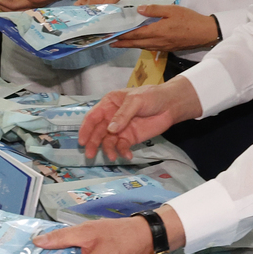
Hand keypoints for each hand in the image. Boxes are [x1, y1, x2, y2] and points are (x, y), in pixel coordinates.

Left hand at [0, 0, 72, 10]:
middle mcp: (33, 3)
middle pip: (14, 8)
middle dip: (3, 4)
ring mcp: (37, 6)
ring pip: (19, 11)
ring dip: (9, 8)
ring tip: (1, 4)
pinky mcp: (40, 5)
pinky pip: (25, 10)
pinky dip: (17, 9)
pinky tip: (14, 5)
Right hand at [78, 79, 201, 161]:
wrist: (171, 105)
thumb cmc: (151, 96)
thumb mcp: (136, 101)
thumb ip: (122, 115)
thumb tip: (110, 129)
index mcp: (109, 104)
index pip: (93, 117)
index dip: (86, 129)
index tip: (82, 141)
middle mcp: (111, 117)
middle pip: (98, 131)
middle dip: (93, 143)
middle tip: (90, 155)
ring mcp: (120, 129)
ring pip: (108, 141)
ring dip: (108, 149)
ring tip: (112, 157)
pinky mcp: (130, 138)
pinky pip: (122, 146)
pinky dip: (122, 152)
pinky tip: (127, 155)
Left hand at [111, 4, 220, 51]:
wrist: (204, 33)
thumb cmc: (189, 19)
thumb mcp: (171, 10)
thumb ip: (154, 9)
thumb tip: (139, 9)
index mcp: (157, 31)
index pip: (134, 34)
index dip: (122, 35)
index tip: (111, 35)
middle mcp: (157, 41)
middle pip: (135, 43)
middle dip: (122, 43)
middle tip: (110, 42)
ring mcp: (162, 46)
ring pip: (142, 46)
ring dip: (130, 45)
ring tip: (120, 43)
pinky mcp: (167, 48)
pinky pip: (149, 48)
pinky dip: (140, 46)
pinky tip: (138, 43)